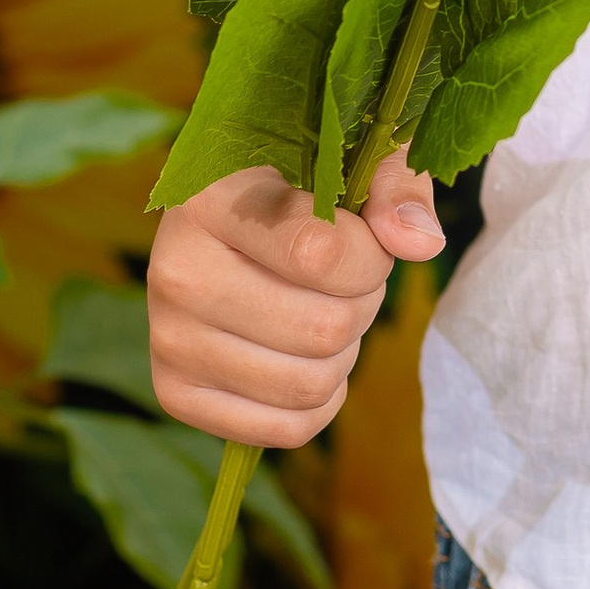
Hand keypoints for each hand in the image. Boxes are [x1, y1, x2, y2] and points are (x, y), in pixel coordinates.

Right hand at [145, 157, 444, 446]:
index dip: (371, 256)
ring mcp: (168, 338)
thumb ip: (394, 188)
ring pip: (308, 384)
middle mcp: (173, 270)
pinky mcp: (174, 392)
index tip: (364, 235)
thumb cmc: (300, 184)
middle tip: (343, 279)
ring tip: (320, 310)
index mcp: (209, 199)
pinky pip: (285, 429)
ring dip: (341, 354)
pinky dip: (318, 403)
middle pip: (323, 330)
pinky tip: (305, 357)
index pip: (321, 254)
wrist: (225, 219)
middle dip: (360, 306)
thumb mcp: (354, 159)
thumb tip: (420, 242)